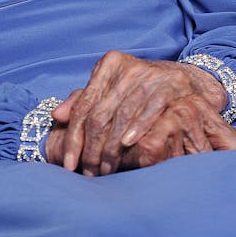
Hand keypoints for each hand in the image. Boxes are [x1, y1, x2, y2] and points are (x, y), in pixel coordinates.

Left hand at [45, 51, 235, 174]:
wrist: (179, 80)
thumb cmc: (137, 90)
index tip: (68, 163)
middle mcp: (126, 68)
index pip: (84, 105)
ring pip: (121, 116)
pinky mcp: (168, 84)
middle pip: (99, 114)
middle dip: (91, 148)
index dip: (74, 137)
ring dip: (112, 147)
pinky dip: (137, 127)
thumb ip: (82, 101)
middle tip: (87, 171)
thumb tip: (57, 115)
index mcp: (108, 65)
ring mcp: (148, 75)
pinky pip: (149, 109)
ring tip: (105, 169)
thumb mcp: (109, 90)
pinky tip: (128, 144)